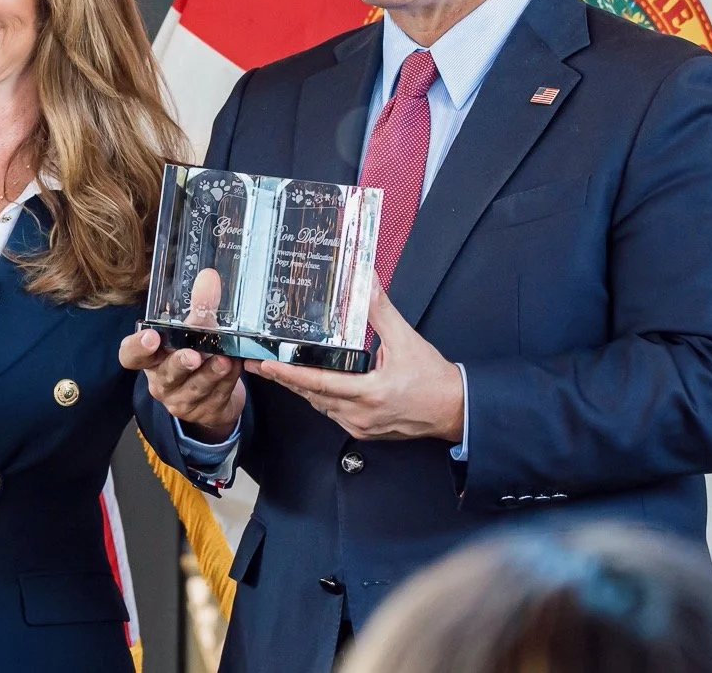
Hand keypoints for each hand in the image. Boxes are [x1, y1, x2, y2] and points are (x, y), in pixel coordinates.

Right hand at [119, 268, 245, 442]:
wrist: (213, 393)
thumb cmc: (195, 352)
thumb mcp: (193, 331)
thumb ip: (198, 308)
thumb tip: (209, 276)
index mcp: (151, 358)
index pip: (130, 356)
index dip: (137, 347)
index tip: (149, 336)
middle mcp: (161, 381)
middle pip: (166, 374)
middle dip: (180, 363)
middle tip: (193, 355)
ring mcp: (181, 400)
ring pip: (195, 387)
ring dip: (211, 373)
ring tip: (225, 361)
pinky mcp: (204, 412)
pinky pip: (216, 397)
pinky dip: (229, 381)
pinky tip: (237, 367)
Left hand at [245, 275, 463, 441]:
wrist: (455, 410)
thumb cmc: (432, 378)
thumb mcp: (406, 339)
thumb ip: (380, 310)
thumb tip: (365, 279)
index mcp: (369, 392)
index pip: (318, 383)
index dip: (288, 374)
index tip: (264, 365)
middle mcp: (360, 414)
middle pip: (311, 395)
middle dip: (283, 379)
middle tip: (256, 364)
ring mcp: (360, 426)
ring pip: (320, 406)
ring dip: (301, 389)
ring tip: (277, 370)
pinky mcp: (364, 431)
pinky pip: (333, 413)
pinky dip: (320, 397)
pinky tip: (311, 384)